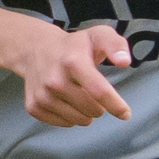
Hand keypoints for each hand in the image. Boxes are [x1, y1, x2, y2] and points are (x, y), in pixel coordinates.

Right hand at [17, 19, 135, 128]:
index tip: (125, 113)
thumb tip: (125, 61)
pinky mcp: (33, 106)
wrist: (36, 49)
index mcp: (73, 61)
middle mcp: (55, 80)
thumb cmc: (74, 45)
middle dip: (100, 107)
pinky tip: (68, 102)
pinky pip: (63, 123)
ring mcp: (42, 94)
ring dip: (86, 113)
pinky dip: (70, 117)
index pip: (99, 91)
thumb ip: (116, 45)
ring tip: (81, 96)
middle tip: (95, 94)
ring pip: (78, 120)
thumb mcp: (98, 35)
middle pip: (91, 110)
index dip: (116, 105)